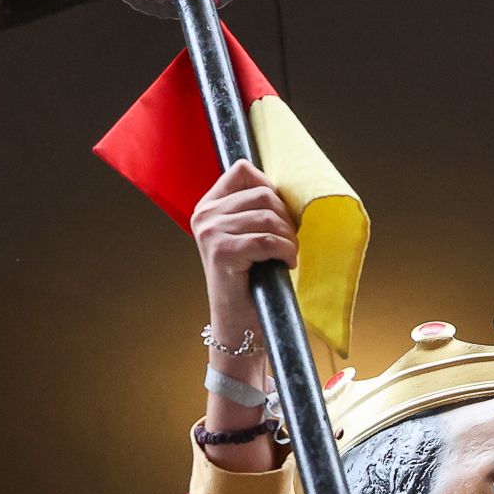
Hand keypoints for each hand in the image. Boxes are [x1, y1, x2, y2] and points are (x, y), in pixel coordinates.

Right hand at [189, 160, 296, 317]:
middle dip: (286, 218)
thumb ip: (255, 209)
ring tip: (288, 254)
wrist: (238, 323)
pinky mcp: (222, 252)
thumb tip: (286, 187)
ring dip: (289, 238)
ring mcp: (211, 232)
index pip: (243, 170)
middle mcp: (205, 215)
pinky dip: (285, 251)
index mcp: (208, 206)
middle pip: (262, 194)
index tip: (278, 216)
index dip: (270, 188)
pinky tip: (286, 263)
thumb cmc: (250, 279)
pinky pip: (268, 240)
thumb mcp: (247, 235)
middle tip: (289, 242)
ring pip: (268, 218)